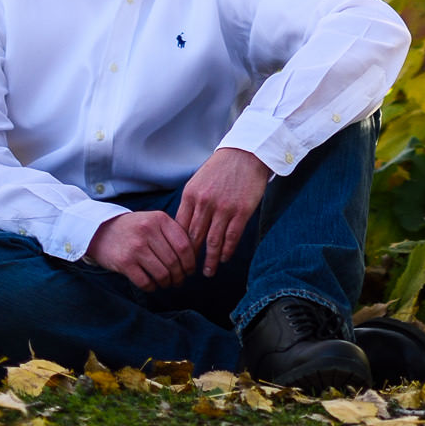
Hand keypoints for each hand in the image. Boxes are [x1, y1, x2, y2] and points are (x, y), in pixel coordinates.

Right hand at [87, 207, 197, 290]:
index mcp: (160, 219)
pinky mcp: (124, 263)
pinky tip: (153, 285)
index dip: (191, 262)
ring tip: (167, 284)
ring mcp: (136, 247)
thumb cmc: (134, 229)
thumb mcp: (153, 221)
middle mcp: (148, 231)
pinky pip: (146, 282)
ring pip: (162, 273)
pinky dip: (152, 287)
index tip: (191, 270)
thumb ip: (172, 233)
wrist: (101, 231)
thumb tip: (193, 256)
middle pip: (174, 261)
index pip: (184, 245)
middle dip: (180, 276)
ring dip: (167, 283)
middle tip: (180, 281)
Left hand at [176, 147, 271, 275]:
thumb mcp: (199, 181)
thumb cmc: (221, 168)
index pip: (180, 229)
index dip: (178, 247)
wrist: (246, 153)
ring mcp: (224, 208)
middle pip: (194, 239)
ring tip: (208, 272)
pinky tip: (225, 258)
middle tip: (190, 272)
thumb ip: (191, 204)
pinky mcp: (241, 211)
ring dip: (210, 261)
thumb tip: (183, 229)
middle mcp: (205, 203)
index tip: (179, 258)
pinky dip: (227, 252)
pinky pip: (231, 238)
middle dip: (191, 259)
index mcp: (191, 195)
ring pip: (212, 242)